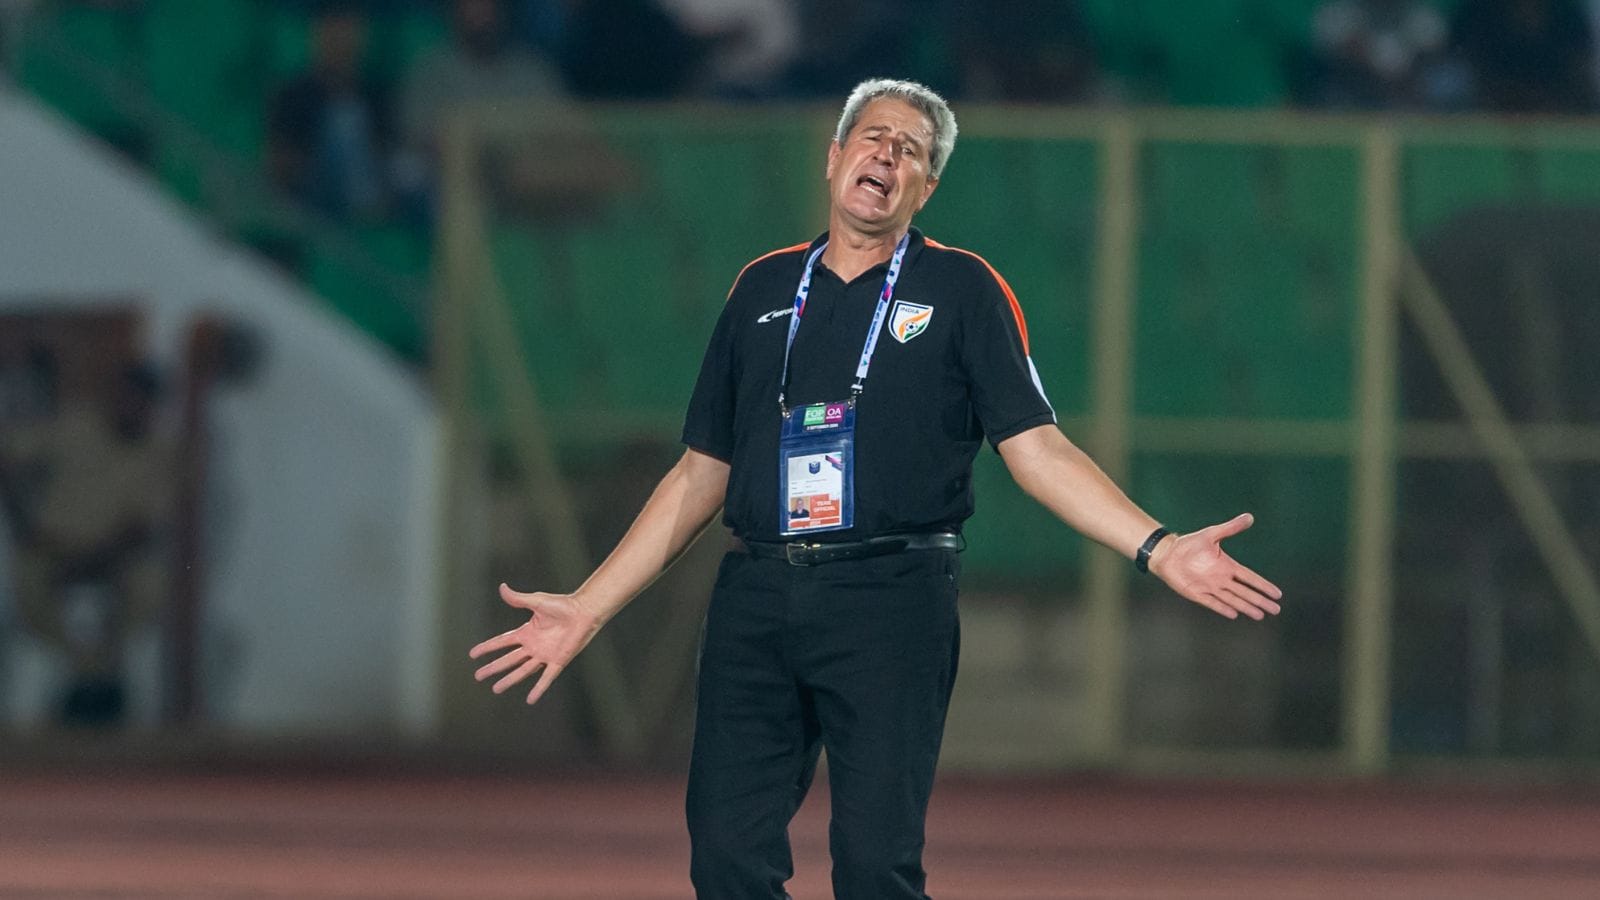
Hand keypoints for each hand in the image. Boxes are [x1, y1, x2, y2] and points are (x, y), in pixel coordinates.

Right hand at [469, 584, 602, 704]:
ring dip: (510, 680)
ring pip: (522, 671)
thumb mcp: (536, 601)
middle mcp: (533, 646)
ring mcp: (544, 655)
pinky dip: (539, 688)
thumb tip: (502, 588)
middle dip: (493, 668)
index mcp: (527, 632)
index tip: (473, 654)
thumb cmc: (562, 605)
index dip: (487, 648)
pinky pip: (546, 677)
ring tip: (496, 689)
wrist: (583, 612)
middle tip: (478, 676)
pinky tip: (530, 700)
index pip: (502, 642)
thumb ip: (518, 599)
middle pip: (508, 660)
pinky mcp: (557, 661)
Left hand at [1147, 513, 1282, 620]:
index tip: (1277, 594)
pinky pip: (1212, 602)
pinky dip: (1222, 608)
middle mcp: (1221, 579)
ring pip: (1232, 599)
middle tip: (1275, 609)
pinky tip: (1234, 614)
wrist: (1168, 554)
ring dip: (1246, 607)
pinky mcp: (1197, 594)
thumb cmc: (1189, 544)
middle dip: (1260, 600)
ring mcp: (1210, 587)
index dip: (1263, 585)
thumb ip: (1230, 528)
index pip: (1250, 577)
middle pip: (1245, 592)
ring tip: (1260, 615)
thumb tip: (1249, 517)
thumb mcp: (1211, 534)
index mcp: (1227, 566)